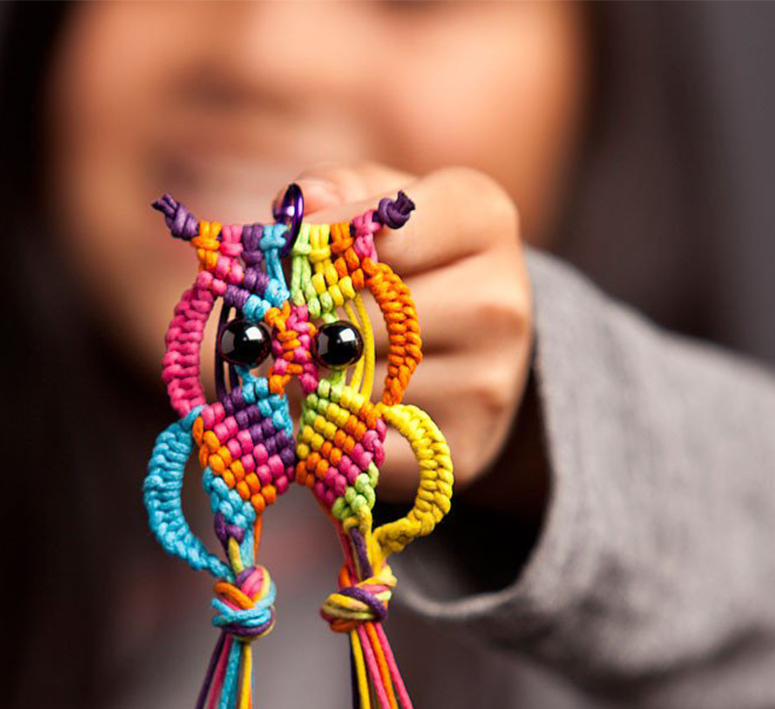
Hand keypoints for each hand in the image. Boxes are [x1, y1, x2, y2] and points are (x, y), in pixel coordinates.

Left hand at [290, 162, 541, 516]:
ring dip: (312, 383)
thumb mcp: (383, 210)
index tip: (287, 258)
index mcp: (481, 218)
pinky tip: (325, 418)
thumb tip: (298, 209)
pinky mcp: (463, 449)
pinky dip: (331, 435)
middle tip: (275, 328)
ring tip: (306, 370)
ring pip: (356, 384)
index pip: (379, 231)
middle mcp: (498, 300)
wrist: (475, 354)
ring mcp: (487, 381)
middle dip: (303, 325)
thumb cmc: (410, 266)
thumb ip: (337, 192)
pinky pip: (366, 444)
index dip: (317, 248)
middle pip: (360, 316)